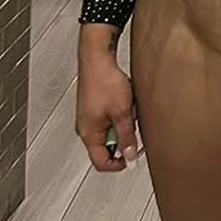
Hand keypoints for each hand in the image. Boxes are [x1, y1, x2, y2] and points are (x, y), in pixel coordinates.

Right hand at [76, 53, 139, 172]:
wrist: (97, 57)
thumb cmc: (104, 82)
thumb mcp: (122, 113)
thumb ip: (127, 137)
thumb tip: (130, 157)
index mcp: (88, 134)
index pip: (101, 162)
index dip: (119, 163)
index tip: (133, 156)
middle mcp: (86, 127)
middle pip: (107, 147)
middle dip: (124, 137)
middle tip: (133, 125)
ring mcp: (90, 116)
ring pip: (111, 131)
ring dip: (124, 123)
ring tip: (128, 108)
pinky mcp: (95, 106)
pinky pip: (111, 118)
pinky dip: (121, 113)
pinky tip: (125, 101)